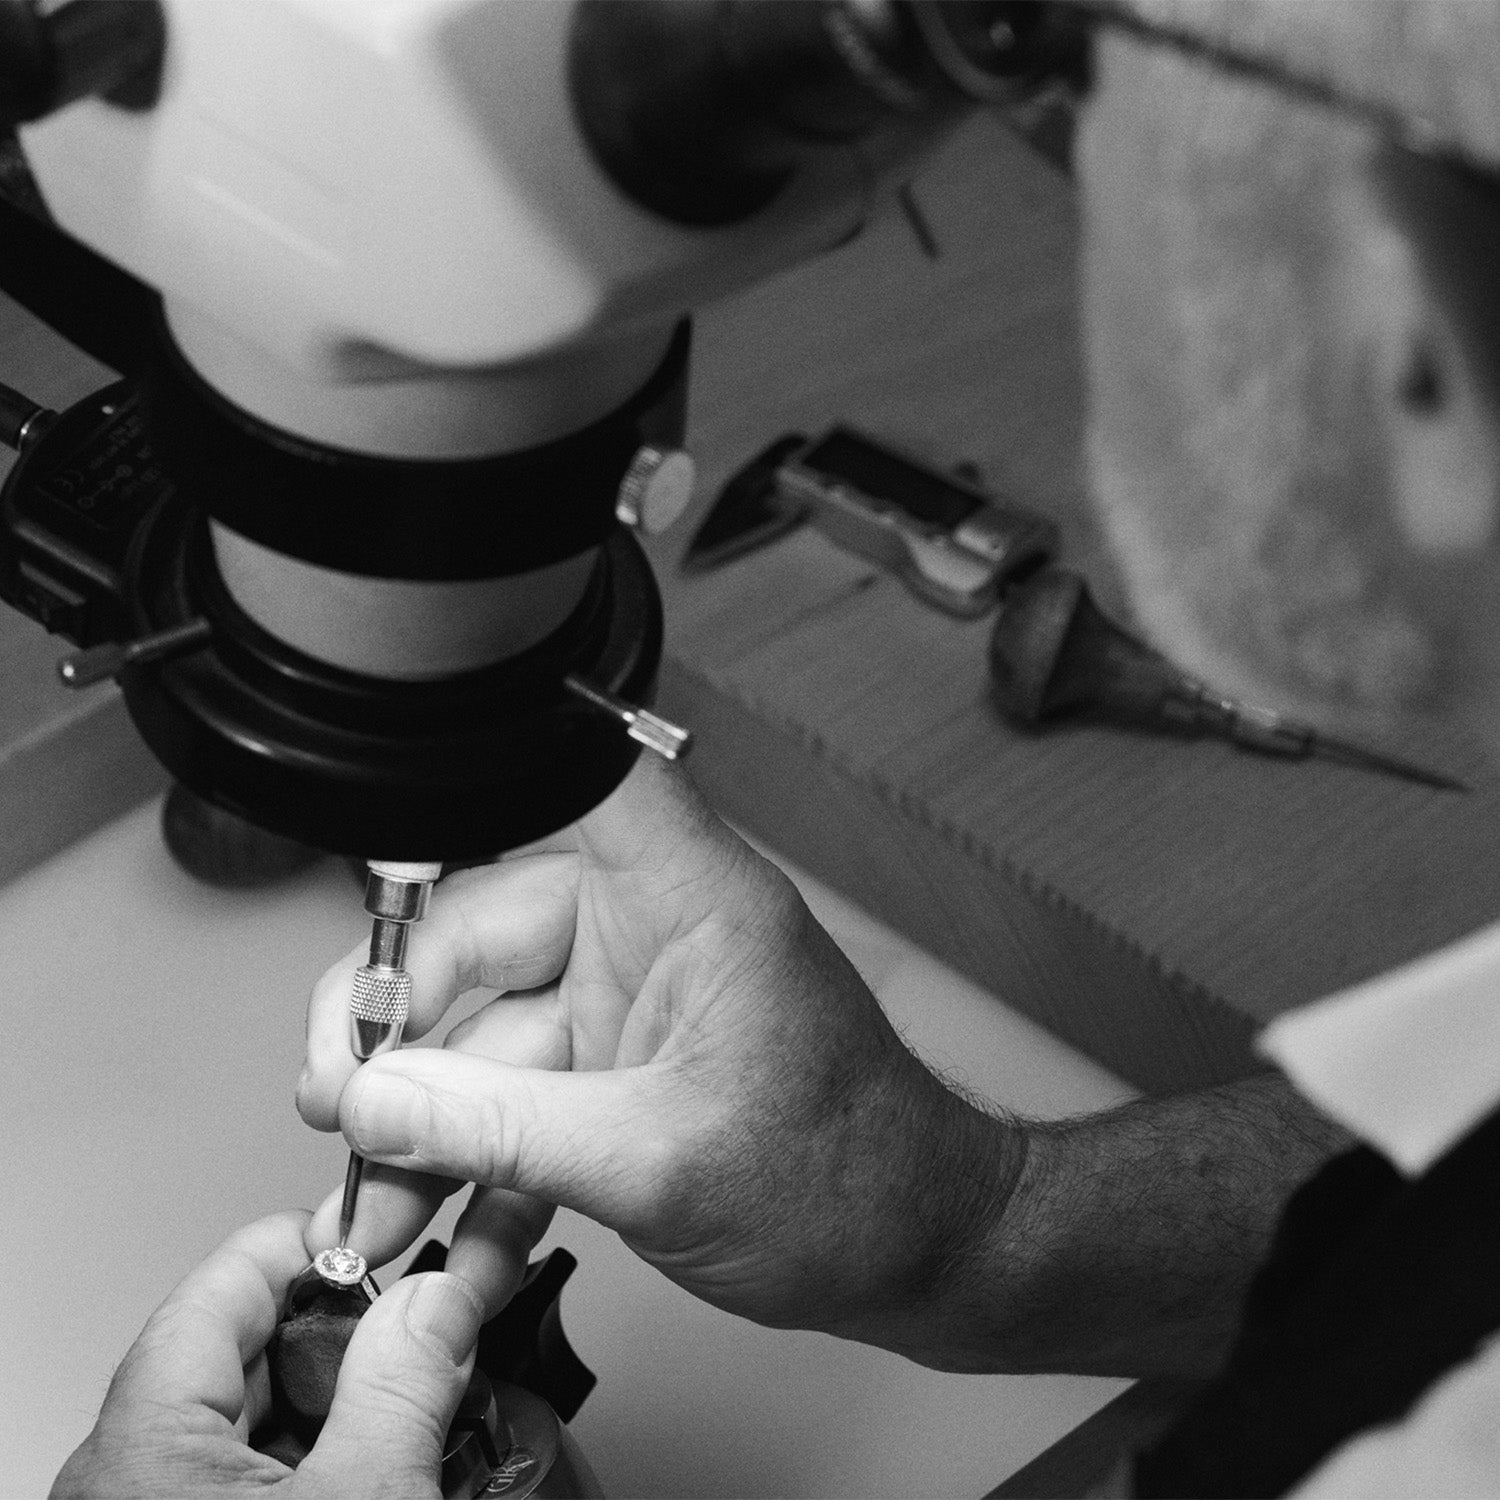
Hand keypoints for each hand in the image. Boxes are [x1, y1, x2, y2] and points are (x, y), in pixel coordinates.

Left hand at [51, 1212, 484, 1498]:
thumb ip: (403, 1384)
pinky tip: (381, 1458)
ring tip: (417, 1394)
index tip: (387, 1225)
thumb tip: (437, 1295)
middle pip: (243, 1349)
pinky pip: (252, 1473)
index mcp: (138, 1450)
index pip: (223, 1287)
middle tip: (424, 1321)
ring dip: (342, 1396)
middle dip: (344, 1329)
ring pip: (254, 1416)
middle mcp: (126, 1480)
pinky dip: (323, 1453)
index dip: (314, 1243)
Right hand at [298, 755, 1022, 1366]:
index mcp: (687, 899)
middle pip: (478, 933)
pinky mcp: (618, 1076)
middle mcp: (649, 931)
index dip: (484, 766)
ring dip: (421, 1134)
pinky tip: (442, 1239)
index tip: (379, 815)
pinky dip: (476, 1170)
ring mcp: (627, 1007)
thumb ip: (505, 1131)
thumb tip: (376, 1103)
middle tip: (336, 1114)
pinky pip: (518, 1104)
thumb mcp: (659, 1162)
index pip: (583, 776)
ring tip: (370, 1216)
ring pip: (483, 1041)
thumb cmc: (852, 1178)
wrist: (918, 1252)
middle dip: (393, 1034)